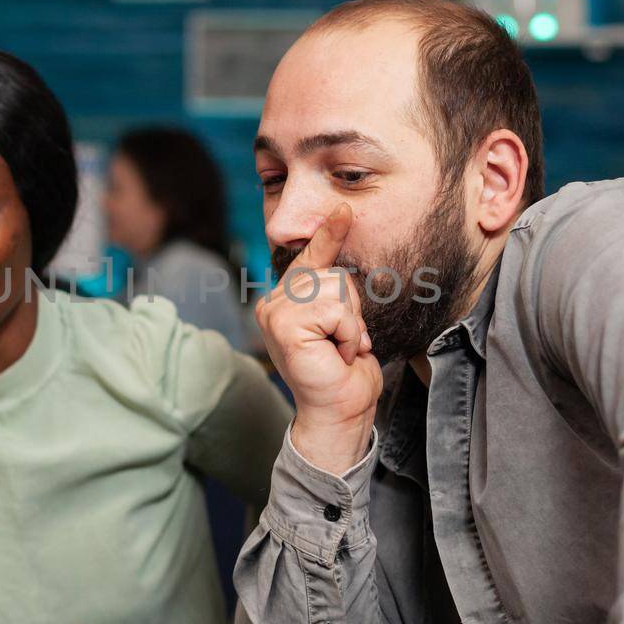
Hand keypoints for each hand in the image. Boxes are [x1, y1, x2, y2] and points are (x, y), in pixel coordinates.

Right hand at [255, 204, 381, 473]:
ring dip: (351, 324)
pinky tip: (337, 354)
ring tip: (341, 349)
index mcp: (283, 301)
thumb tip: (345, 250)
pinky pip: (334, 310)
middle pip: (332, 274)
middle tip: (344, 342)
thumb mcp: (343, 322)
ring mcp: (275, 313)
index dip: (328, 236)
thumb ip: (335, 292)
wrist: (339, 413)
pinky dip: (347, 333)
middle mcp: (272, 303)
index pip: (310, 259)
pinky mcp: (285, 326)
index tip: (344, 210)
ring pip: (335, 289)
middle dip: (351, 310)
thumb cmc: (344, 373)